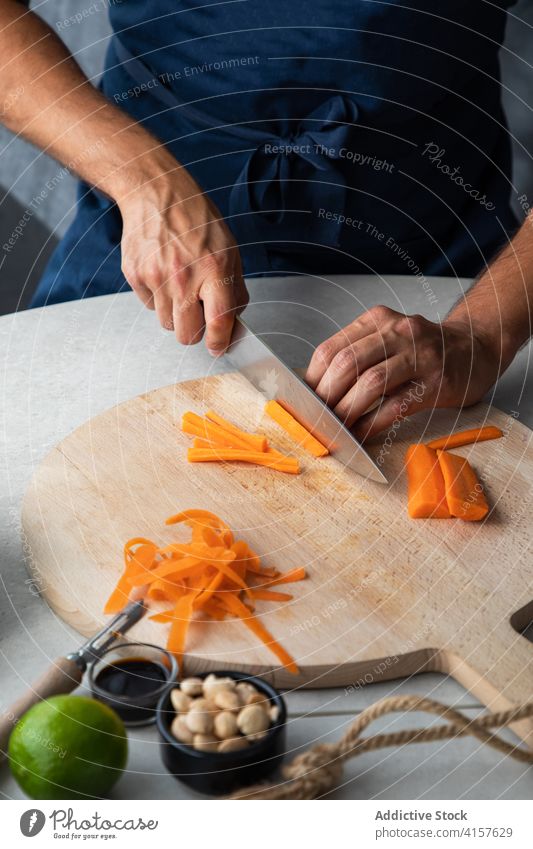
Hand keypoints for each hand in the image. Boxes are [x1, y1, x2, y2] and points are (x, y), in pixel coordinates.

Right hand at [119, 163, 247, 353]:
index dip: (219, 342)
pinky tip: (162, 273)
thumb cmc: (196, 219)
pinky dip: (158, 298)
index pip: (219, 321)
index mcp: (214, 268)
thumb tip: (233, 322)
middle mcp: (184, 276)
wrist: (155, 192)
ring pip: (166, 324)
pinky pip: (149, 306)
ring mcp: (156, 277)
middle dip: (194, 332)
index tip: (218, 347)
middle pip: (186, 335)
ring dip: (175, 314)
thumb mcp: (229, 249)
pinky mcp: (135, 275)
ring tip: (179, 286)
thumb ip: (234, 289)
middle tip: (197, 315)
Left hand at [305, 306, 501, 439]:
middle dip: (327, 396)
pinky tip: (360, 435)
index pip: (331, 348)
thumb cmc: (422, 352)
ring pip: (371, 383)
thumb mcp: (387, 341)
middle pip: (347, 364)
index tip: (305, 401)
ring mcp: (420, 355)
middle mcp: (398, 332)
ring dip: (347, 411)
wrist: (474, 349)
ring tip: (337, 428)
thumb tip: (314, 390)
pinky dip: (372, 424)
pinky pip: (396, 406)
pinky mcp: (437, 382)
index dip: (312, 379)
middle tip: (318, 418)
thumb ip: (355, 356)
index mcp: (377, 321)